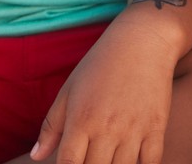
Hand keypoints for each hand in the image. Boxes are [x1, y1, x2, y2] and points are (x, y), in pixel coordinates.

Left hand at [32, 13, 177, 163]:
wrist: (143, 40)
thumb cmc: (101, 64)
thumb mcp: (69, 90)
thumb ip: (52, 126)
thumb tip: (36, 156)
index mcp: (81, 120)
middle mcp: (106, 128)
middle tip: (92, 161)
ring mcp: (133, 129)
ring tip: (110, 161)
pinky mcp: (156, 126)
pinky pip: (151, 162)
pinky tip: (135, 161)